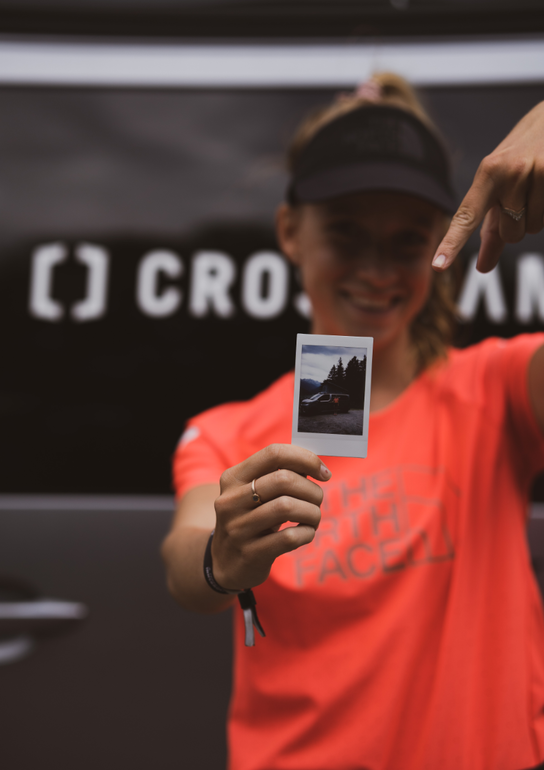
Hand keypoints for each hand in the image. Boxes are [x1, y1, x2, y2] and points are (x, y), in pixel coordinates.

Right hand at [211, 444, 329, 590]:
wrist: (225, 564)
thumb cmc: (251, 521)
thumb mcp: (255, 495)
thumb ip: (280, 476)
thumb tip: (315, 465)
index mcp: (233, 478)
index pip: (273, 454)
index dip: (305, 459)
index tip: (323, 473)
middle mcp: (230, 500)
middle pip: (283, 480)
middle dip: (312, 489)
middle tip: (317, 500)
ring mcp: (237, 528)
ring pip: (287, 507)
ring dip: (312, 512)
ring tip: (312, 519)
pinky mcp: (250, 554)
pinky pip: (289, 537)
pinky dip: (306, 533)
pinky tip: (305, 533)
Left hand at [432, 101, 543, 273]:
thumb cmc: (519, 159)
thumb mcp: (497, 188)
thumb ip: (490, 231)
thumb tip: (482, 268)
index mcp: (487, 174)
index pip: (466, 217)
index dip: (451, 244)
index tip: (438, 266)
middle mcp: (510, 172)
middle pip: (510, 234)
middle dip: (516, 224)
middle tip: (522, 195)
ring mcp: (537, 172)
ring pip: (533, 228)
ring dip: (536, 216)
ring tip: (537, 187)